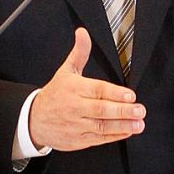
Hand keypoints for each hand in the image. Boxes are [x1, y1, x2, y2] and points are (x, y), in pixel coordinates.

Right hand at [29, 28, 145, 152]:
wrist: (34, 120)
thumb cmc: (55, 95)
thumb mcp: (65, 71)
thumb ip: (79, 52)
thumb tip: (83, 33)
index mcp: (74, 88)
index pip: (97, 90)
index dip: (115, 93)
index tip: (130, 95)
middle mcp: (76, 107)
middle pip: (101, 110)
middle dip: (123, 111)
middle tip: (139, 109)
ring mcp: (77, 125)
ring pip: (102, 126)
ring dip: (123, 126)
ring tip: (138, 124)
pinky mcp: (79, 140)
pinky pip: (99, 139)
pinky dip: (114, 136)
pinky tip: (127, 132)